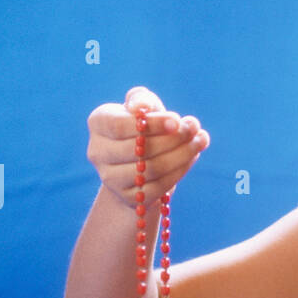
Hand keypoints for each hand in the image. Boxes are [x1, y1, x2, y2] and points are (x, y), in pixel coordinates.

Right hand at [86, 85, 209, 208]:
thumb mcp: (143, 105)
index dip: (151, 124)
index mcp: (98, 123)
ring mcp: (110, 178)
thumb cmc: (143, 125)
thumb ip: (142, 99)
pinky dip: (180, 170)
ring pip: (151, 169)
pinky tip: (192, 156)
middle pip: (138, 150)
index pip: (120, 126)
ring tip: (200, 141)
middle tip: (195, 129)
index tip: (177, 120)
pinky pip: (159, 186)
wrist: (139, 160)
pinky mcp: (129, 197)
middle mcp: (98, 152)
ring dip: (182, 154)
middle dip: (172, 139)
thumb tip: (141, 108)